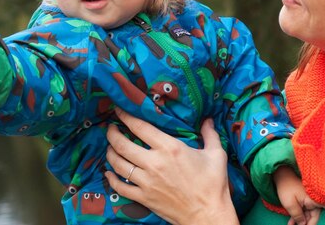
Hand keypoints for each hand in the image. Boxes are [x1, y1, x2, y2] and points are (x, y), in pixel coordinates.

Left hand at [105, 108, 238, 224]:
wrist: (208, 215)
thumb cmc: (213, 184)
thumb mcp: (216, 154)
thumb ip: (210, 134)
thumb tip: (207, 119)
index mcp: (170, 148)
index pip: (140, 127)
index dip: (126, 116)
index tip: (119, 110)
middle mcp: (154, 163)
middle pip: (123, 145)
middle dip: (113, 134)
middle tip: (110, 128)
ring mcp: (147, 182)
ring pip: (118, 164)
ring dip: (110, 153)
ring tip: (109, 147)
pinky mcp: (144, 198)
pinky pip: (120, 187)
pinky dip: (111, 179)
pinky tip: (108, 173)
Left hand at [274, 166, 324, 224]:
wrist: (281, 175)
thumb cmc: (286, 187)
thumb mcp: (290, 204)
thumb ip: (297, 215)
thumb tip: (303, 224)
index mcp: (313, 199)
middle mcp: (313, 200)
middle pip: (314, 216)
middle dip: (307, 223)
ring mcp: (308, 201)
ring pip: (308, 215)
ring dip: (300, 222)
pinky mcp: (303, 201)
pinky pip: (303, 211)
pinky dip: (297, 217)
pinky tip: (291, 223)